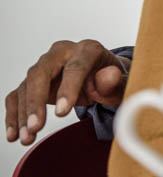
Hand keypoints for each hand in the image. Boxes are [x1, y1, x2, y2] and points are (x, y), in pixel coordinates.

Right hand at [5, 39, 128, 144]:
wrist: (104, 77)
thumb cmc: (113, 78)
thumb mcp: (123, 81)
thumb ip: (117, 81)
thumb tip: (110, 76)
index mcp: (88, 49)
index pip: (75, 67)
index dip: (68, 88)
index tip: (63, 112)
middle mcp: (63, 53)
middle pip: (41, 72)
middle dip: (36, 101)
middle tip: (36, 126)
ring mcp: (46, 66)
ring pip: (26, 86)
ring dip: (23, 114)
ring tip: (27, 136)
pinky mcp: (34, 81)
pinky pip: (18, 96)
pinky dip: (14, 115)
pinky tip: (15, 133)